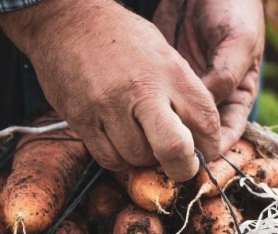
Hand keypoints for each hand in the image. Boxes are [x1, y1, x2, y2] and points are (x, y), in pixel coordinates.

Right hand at [0, 0, 220, 181]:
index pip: (205, 123)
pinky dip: (119, 159)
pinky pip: (109, 159)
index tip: (203, 152)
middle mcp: (141, 90)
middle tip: (180, 168)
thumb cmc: (121, 39)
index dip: (210, 147)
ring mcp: (108, 107)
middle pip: (174, 150)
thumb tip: (199, 139)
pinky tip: (120, 142)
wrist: (67, 21)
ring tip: (141, 140)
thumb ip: (182, 93)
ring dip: (145, 160)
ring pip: (138, 159)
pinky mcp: (82, 119)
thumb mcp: (163, 53)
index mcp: (170, 71)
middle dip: (182, 169)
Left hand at [153, 0, 264, 151]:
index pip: (226, 133)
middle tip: (163, 156)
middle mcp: (211, 97)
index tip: (193, 159)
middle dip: (182, 148)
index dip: (212, 149)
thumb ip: (226, 75)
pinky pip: (153, 101)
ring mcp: (184, 88)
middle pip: (197, 135)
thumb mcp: (238, 39)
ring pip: (173, 122)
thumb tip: (204, 111)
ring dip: (160, 133)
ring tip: (143, 141)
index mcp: (237, 94)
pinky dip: (143, 112)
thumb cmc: (232, 6)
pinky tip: (130, 117)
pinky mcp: (162, 77)